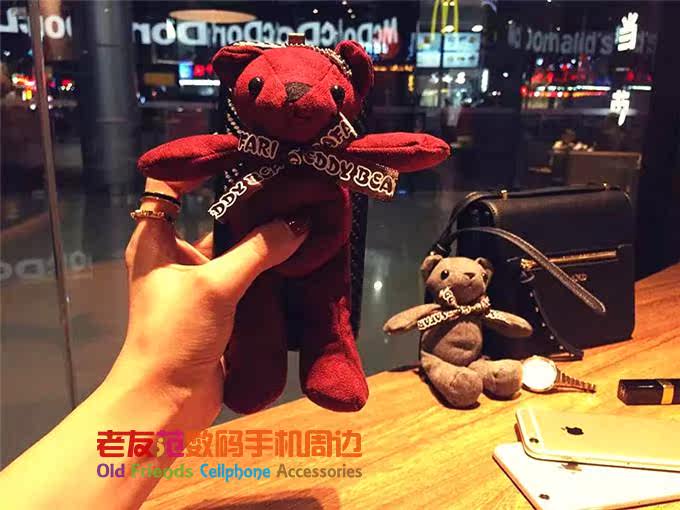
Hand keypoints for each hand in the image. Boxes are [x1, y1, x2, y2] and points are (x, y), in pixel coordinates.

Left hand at [109, 178, 308, 428]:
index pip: (169, 185)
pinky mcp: (218, 309)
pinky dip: (269, 270)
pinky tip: (301, 257)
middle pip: (211, 216)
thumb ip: (259, 251)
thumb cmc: (175, 334)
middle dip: (249, 204)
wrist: (166, 402)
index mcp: (156, 239)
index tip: (241, 152)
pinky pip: (246, 279)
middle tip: (290, 185)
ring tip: (304, 216)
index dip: (199, 164)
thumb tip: (299, 223)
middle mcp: (174, 256)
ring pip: (234, 251)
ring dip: (264, 240)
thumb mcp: (216, 286)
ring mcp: (198, 284)